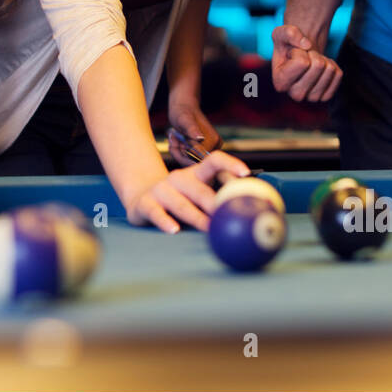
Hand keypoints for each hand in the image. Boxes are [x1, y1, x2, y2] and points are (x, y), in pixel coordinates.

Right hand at [124, 151, 249, 233]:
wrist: (140, 198)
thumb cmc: (178, 200)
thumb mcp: (196, 195)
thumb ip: (217, 200)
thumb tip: (252, 212)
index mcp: (195, 174)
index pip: (214, 161)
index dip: (230, 164)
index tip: (245, 173)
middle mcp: (179, 178)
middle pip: (200, 189)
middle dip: (215, 202)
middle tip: (229, 215)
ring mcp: (161, 190)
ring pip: (181, 204)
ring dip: (196, 217)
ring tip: (209, 228)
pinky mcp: (146, 203)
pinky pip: (156, 213)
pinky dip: (165, 221)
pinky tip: (174, 230)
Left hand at [167, 98, 221, 165]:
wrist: (184, 107)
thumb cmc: (183, 111)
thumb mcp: (184, 119)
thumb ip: (191, 129)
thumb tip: (199, 138)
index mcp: (213, 141)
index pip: (198, 161)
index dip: (182, 156)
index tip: (173, 144)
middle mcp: (215, 147)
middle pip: (194, 164)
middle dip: (180, 155)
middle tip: (172, 141)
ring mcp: (210, 149)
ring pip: (190, 163)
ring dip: (178, 153)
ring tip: (174, 140)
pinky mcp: (203, 150)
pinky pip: (190, 159)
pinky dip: (180, 153)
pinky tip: (176, 142)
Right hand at [271, 24, 341, 101]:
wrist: (301, 54)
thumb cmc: (288, 45)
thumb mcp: (282, 33)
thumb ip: (289, 33)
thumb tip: (307, 44)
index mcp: (280, 83)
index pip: (302, 63)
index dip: (300, 52)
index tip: (293, 53)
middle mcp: (295, 95)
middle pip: (318, 66)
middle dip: (313, 54)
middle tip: (305, 57)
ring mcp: (312, 98)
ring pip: (329, 69)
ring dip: (322, 59)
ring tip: (312, 61)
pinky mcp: (326, 96)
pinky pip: (338, 74)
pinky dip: (332, 64)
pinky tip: (320, 67)